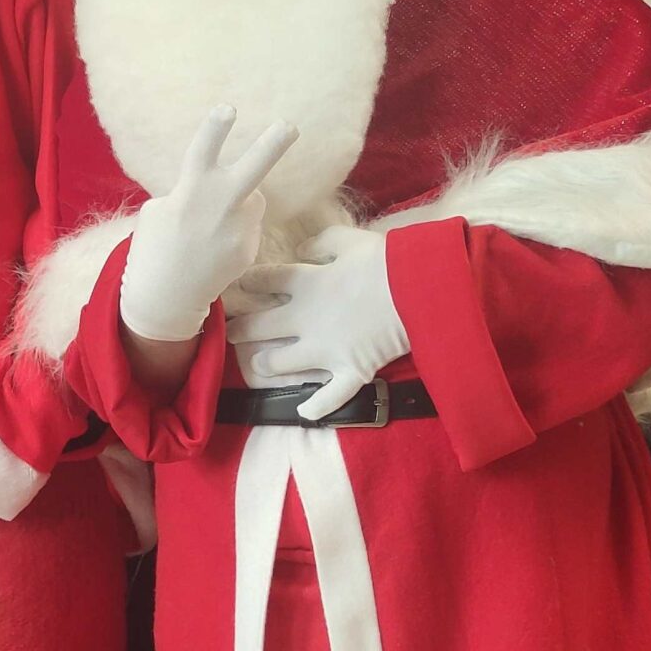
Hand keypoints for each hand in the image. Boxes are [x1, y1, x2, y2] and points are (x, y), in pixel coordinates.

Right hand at [119, 108, 299, 342]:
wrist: (166, 297)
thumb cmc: (155, 246)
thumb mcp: (158, 212)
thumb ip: (190, 191)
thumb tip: (220, 186)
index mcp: (190, 193)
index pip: (202, 153)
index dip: (215, 129)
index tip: (228, 108)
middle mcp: (218, 210)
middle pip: (252, 171)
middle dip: (272, 145)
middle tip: (291, 126)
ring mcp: (237, 232)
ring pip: (252, 199)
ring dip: (240, 201)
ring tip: (211, 227)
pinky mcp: (249, 250)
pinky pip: (249, 224)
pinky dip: (236, 229)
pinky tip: (216, 247)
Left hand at [232, 222, 408, 420]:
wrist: (420, 289)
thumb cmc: (385, 260)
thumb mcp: (349, 239)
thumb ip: (320, 243)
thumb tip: (301, 249)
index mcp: (305, 282)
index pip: (262, 281)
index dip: (246, 283)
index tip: (235, 286)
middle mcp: (306, 318)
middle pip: (258, 326)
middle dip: (240, 329)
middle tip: (230, 332)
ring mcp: (325, 348)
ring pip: (279, 362)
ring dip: (266, 364)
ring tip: (259, 364)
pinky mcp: (350, 370)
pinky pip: (329, 396)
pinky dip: (316, 407)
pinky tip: (303, 411)